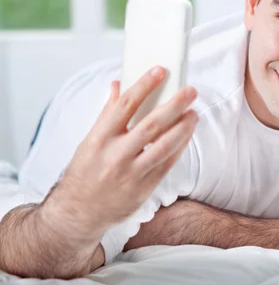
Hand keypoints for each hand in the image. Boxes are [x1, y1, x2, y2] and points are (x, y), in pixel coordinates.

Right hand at [42, 66, 198, 240]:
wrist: (78, 213)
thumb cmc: (85, 172)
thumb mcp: (89, 142)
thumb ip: (107, 114)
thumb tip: (119, 85)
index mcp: (99, 138)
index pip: (125, 105)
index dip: (144, 85)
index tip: (160, 70)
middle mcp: (115, 155)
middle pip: (151, 124)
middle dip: (174, 105)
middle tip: (190, 90)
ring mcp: (131, 173)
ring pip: (164, 145)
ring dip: (183, 127)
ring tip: (194, 113)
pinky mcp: (144, 188)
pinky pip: (167, 163)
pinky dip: (179, 147)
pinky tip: (187, 134)